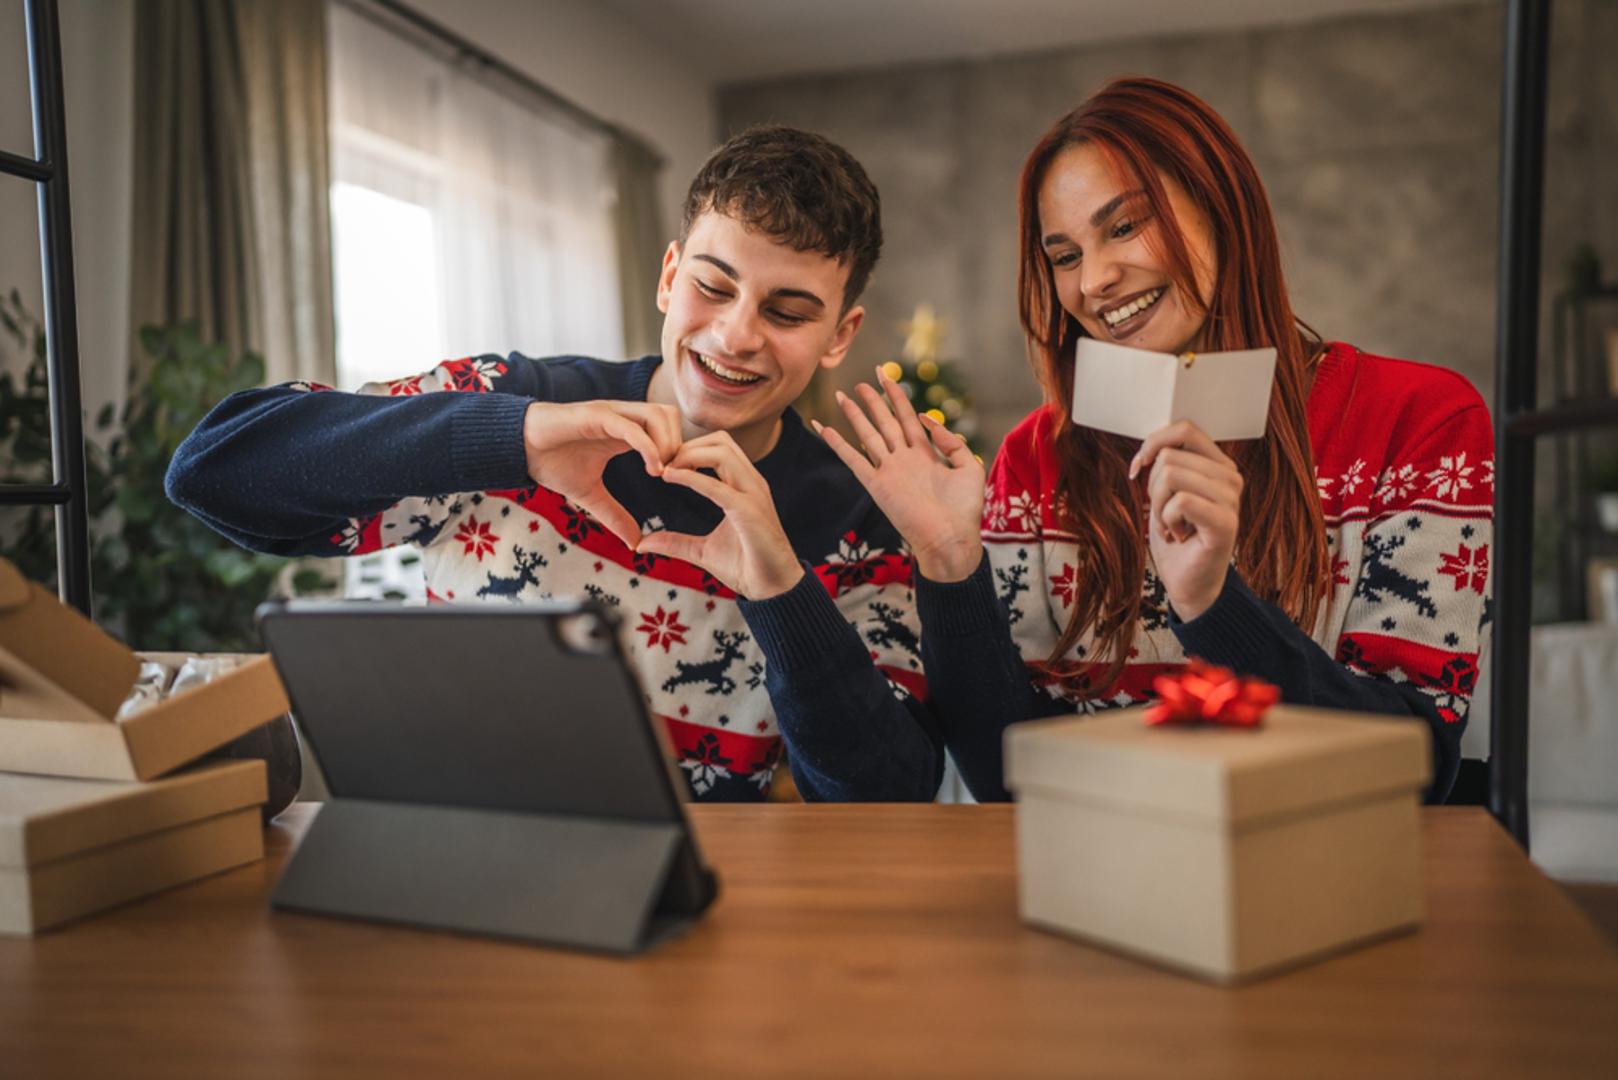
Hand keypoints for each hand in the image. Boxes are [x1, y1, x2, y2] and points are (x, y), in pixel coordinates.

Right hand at [523, 400, 681, 546]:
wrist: (518, 448)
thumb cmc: (552, 463)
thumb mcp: (590, 495)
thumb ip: (614, 515)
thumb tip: (635, 543)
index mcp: (625, 431)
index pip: (668, 429)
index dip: (679, 452)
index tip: (680, 481)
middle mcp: (622, 418)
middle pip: (670, 416)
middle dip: (680, 445)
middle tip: (675, 475)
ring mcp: (610, 414)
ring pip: (658, 414)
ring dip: (667, 443)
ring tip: (661, 473)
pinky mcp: (595, 415)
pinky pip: (631, 427)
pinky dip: (648, 446)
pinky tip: (651, 469)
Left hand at [633, 432, 804, 599]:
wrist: (773, 590)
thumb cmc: (744, 567)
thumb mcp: (701, 551)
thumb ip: (675, 542)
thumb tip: (642, 544)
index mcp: (743, 487)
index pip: (718, 447)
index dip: (688, 449)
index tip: (662, 466)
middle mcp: (751, 484)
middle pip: (720, 441)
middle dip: (687, 446)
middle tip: (661, 465)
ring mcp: (753, 495)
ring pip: (722, 452)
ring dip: (688, 456)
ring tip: (664, 471)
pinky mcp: (750, 512)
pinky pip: (719, 486)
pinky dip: (692, 478)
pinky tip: (670, 478)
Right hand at [813, 367, 983, 581]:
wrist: (950, 539)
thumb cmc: (964, 510)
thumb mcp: (968, 467)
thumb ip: (951, 441)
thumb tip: (927, 420)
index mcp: (926, 453)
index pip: (907, 416)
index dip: (896, 395)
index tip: (885, 375)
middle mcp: (904, 458)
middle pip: (885, 421)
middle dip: (873, 400)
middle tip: (861, 381)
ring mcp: (889, 471)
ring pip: (868, 435)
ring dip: (855, 415)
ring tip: (843, 395)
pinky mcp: (877, 486)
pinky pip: (854, 460)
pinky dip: (838, 444)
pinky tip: (824, 428)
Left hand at [1129, 420, 1242, 621]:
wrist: (1189, 583)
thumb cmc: (1176, 538)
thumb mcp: (1165, 493)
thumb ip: (1166, 464)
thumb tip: (1148, 448)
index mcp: (1218, 465)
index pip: (1184, 429)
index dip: (1152, 444)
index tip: (1137, 468)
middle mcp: (1231, 477)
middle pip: (1170, 455)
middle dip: (1152, 487)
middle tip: (1164, 515)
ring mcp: (1231, 499)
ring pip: (1171, 475)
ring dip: (1158, 506)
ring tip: (1171, 526)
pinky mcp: (1225, 522)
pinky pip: (1180, 501)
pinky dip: (1166, 520)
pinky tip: (1176, 536)